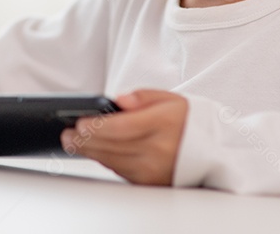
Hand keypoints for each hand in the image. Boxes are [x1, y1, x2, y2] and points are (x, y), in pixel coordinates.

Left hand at [61, 89, 187, 184]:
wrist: (212, 150)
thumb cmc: (187, 120)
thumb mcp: (170, 98)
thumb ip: (142, 96)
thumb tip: (118, 101)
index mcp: (164, 123)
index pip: (120, 127)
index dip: (95, 126)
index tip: (79, 122)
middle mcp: (159, 149)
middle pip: (111, 146)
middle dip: (84, 140)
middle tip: (67, 134)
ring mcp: (155, 169)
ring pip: (112, 161)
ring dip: (90, 152)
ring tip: (73, 142)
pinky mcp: (152, 182)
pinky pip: (121, 172)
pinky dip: (105, 161)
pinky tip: (94, 151)